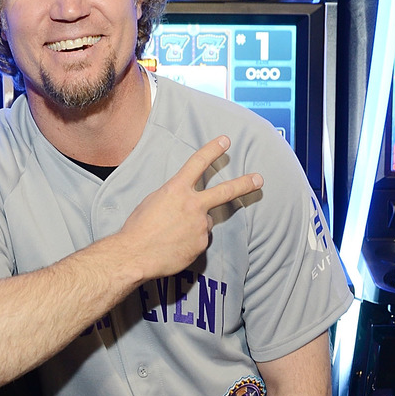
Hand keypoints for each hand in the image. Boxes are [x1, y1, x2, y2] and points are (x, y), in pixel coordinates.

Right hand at [118, 135, 262, 280]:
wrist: (135, 254)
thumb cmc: (138, 227)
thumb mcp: (153, 201)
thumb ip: (174, 197)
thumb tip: (185, 202)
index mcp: (176, 190)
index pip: (198, 163)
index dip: (213, 149)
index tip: (225, 140)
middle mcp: (192, 205)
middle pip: (225, 191)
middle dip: (244, 184)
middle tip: (259, 179)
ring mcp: (200, 225)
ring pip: (205, 221)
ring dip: (194, 225)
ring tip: (172, 234)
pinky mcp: (201, 244)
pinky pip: (200, 239)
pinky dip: (191, 241)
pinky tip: (175, 245)